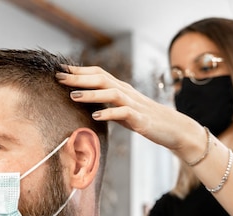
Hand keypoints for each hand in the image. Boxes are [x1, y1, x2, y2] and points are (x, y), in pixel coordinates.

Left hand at [56, 65, 202, 155]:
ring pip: (111, 93)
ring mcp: (134, 105)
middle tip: (59, 77)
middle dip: (79, 77)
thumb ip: (107, 104)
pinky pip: (123, 113)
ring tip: (73, 96)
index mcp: (121, 88)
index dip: (79, 70)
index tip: (60, 70)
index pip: (98, 73)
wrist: (173, 128)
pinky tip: (96, 116)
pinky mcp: (140, 119)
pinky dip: (109, 113)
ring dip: (91, 93)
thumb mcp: (122, 109)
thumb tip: (87, 104)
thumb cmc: (145, 119)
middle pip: (101, 79)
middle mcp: (126, 92)